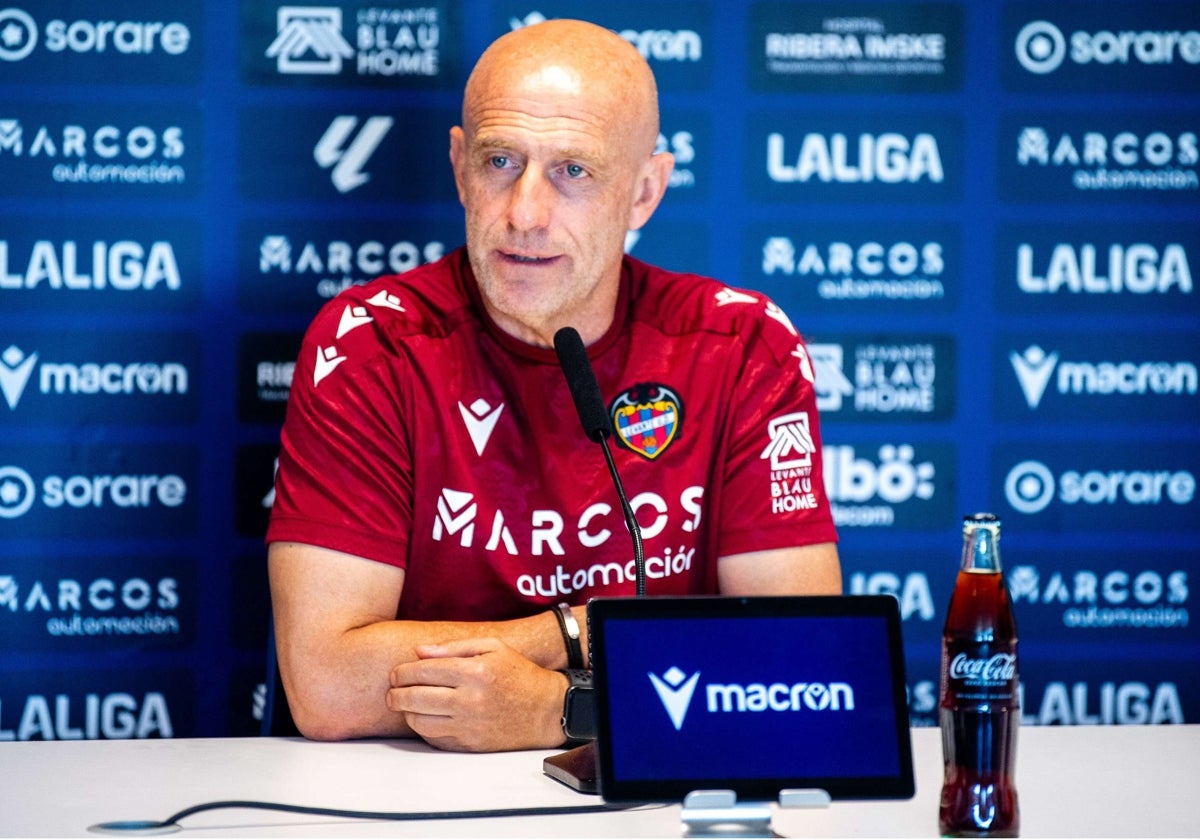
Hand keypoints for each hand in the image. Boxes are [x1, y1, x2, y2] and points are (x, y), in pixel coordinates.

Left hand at [387, 637, 566, 751]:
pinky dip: (423, 728)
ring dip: (406, 712)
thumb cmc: (518, 673)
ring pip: (419, 722)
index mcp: (474, 672)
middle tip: (392, 691)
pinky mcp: (470, 745)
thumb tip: (419, 652)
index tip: (396, 673)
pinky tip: (426, 717)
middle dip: (395, 693)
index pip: (422, 671)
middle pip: (414, 698)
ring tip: (407, 704)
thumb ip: (453, 647)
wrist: (545, 710)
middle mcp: (470, 700)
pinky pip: (433, 739)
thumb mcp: (493, 647)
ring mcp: (469, 725)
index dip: (401, 672)